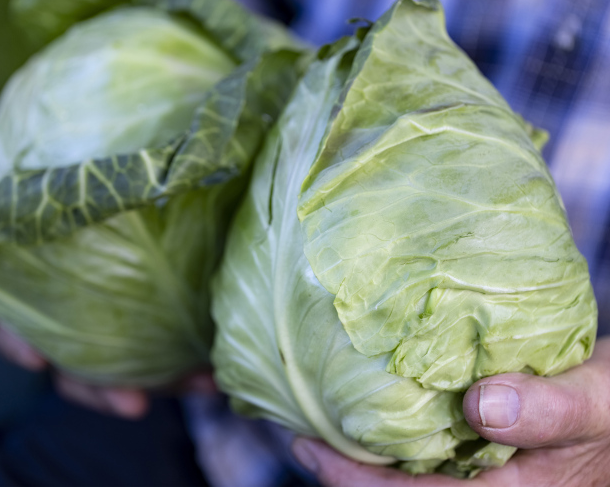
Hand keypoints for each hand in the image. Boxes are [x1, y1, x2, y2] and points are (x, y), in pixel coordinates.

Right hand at [0, 179, 215, 419]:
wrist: (112, 216)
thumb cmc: (56, 213)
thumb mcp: (15, 201)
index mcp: (41, 299)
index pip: (19, 333)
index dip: (25, 347)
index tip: (38, 361)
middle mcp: (72, 325)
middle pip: (77, 371)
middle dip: (101, 391)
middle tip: (132, 403)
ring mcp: (109, 333)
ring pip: (129, 373)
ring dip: (165, 384)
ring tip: (199, 386)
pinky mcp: (149, 335)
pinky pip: (169, 359)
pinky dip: (190, 371)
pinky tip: (215, 375)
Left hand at [292, 336, 609, 486]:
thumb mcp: (596, 403)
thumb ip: (551, 410)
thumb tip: (482, 406)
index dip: (352, 482)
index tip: (307, 446)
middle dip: (346, 474)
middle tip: (301, 433)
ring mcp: (482, 482)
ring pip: (409, 480)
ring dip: (365, 460)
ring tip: (322, 424)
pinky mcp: (481, 463)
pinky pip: (426, 460)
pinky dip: (393, 441)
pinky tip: (372, 413)